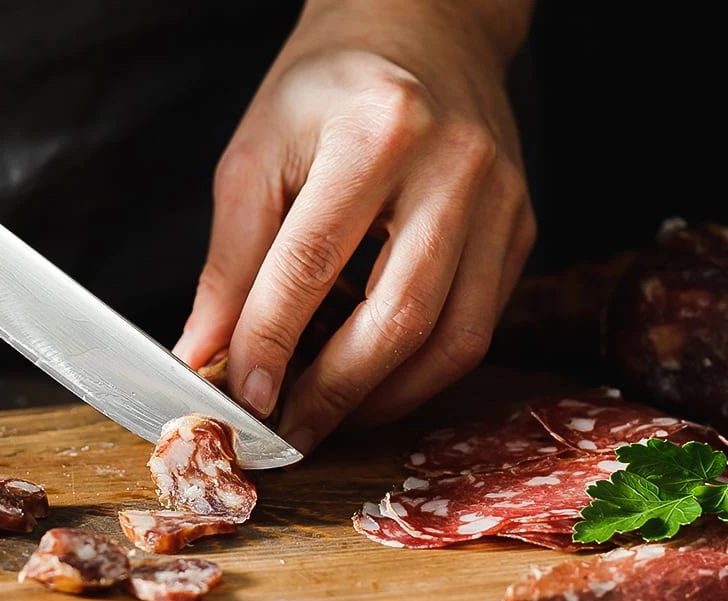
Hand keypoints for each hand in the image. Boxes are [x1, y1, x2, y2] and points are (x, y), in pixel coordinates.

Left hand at [173, 0, 536, 453]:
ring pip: (454, 339)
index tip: (240, 399)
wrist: (421, 31)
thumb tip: (205, 355)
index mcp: (378, 131)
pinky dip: (422, 371)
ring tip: (329, 417)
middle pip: (398, 316)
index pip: (313, 262)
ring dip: (385, 397)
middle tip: (287, 433)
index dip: (270, 342)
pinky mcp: (522, 230)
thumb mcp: (257, 153)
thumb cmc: (327, 90)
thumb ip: (230, 261)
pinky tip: (375, 381)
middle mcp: (454, 167)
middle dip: (335, 392)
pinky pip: (478, 326)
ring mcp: (502, 202)